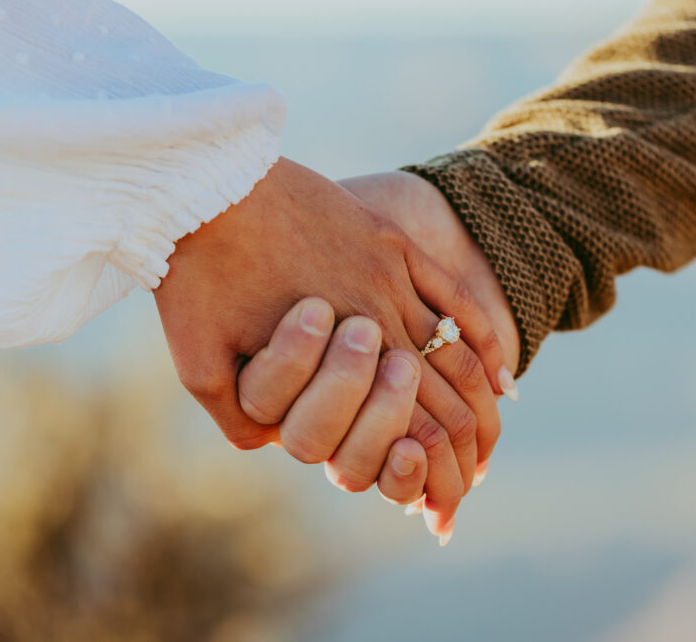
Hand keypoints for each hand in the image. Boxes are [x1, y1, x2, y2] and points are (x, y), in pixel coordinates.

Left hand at [154, 158, 505, 536]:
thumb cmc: (195, 277)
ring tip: (494, 433)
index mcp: (337, 356)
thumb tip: (278, 447)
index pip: (410, 432)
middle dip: (465, 451)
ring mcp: (390, 275)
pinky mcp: (388, 241)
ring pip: (457, 351)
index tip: (444, 514)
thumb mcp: (200, 365)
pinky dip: (484, 335)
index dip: (431, 479)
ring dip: (480, 401)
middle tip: (474, 483)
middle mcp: (379, 318)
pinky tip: (500, 368)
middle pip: (446, 398)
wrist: (203, 181)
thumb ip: (245, 418)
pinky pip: (452, 293)